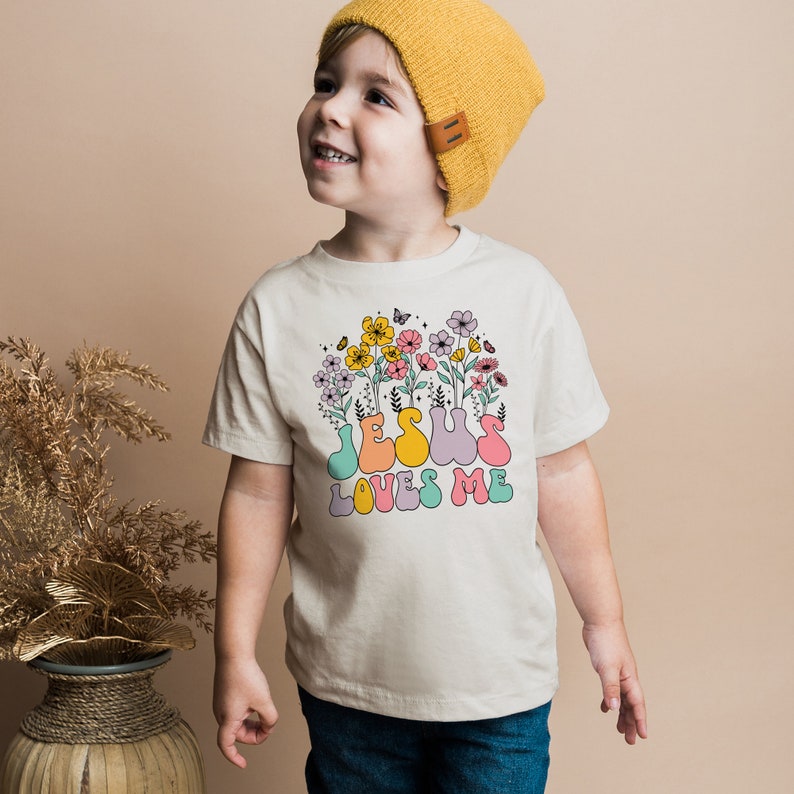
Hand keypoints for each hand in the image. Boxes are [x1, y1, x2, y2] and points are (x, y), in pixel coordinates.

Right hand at [213, 656, 279, 767]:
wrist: (233, 653)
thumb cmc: (245, 676)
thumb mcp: (264, 700)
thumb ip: (270, 719)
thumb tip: (269, 726)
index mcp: (227, 718)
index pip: (226, 746)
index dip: (234, 757)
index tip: (243, 764)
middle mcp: (220, 713)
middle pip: (237, 734)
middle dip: (254, 734)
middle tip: (269, 725)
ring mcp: (221, 703)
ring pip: (237, 723)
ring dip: (251, 723)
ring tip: (264, 712)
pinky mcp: (224, 695)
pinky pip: (235, 712)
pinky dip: (247, 713)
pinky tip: (257, 702)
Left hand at [582, 622, 647, 744]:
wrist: (600, 621)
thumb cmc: (606, 641)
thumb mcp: (607, 667)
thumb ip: (611, 688)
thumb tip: (615, 709)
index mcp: (630, 678)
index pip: (637, 704)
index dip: (640, 720)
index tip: (642, 736)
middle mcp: (627, 677)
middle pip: (631, 705)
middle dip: (631, 722)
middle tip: (629, 740)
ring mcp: (618, 672)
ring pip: (622, 698)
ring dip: (622, 714)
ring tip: (618, 729)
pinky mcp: (608, 668)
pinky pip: (612, 689)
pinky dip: (610, 700)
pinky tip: (605, 707)